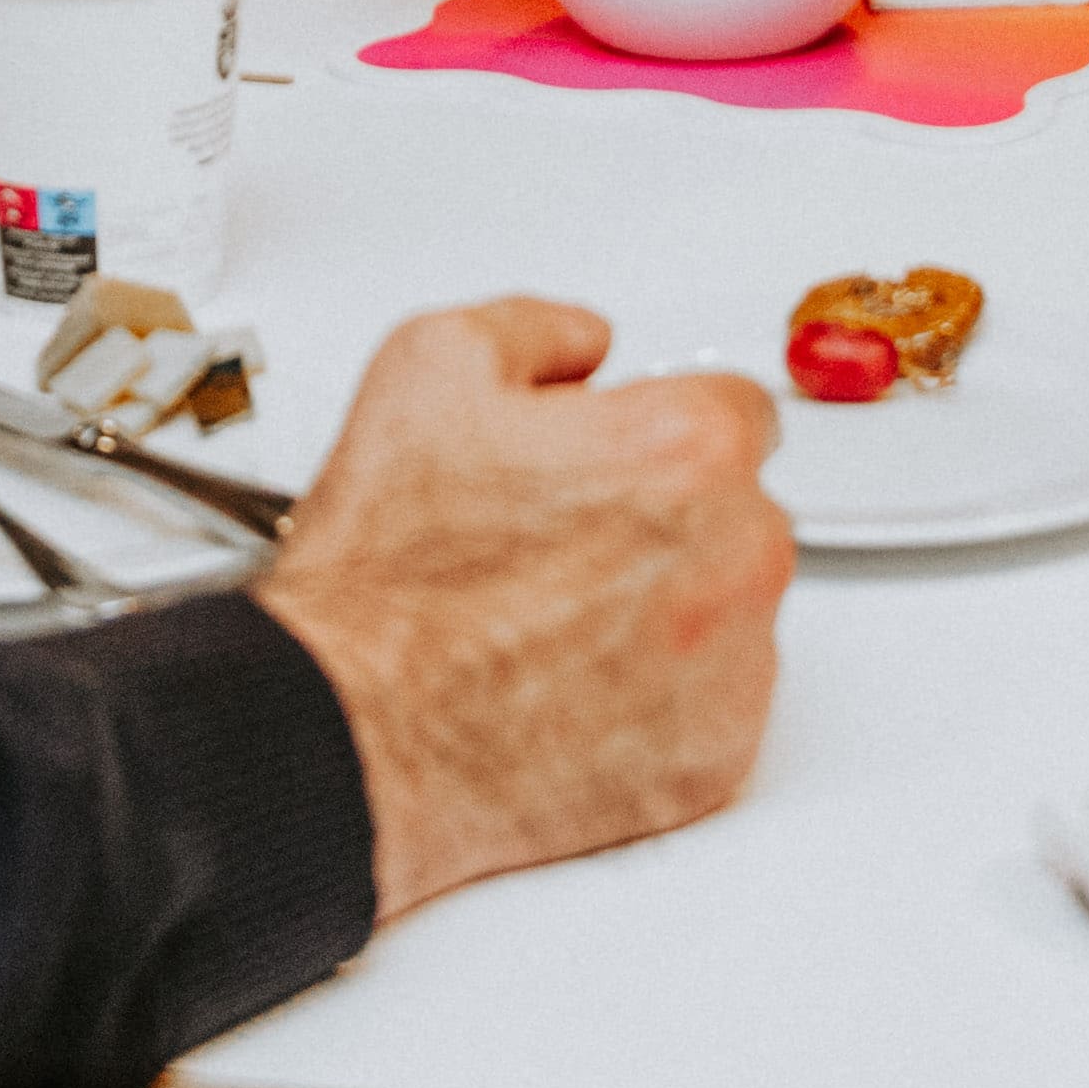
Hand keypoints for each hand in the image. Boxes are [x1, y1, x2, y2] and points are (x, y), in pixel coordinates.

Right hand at [250, 295, 794, 919]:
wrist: (350, 731)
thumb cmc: (388, 575)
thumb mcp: (431, 365)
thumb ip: (541, 328)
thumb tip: (583, 345)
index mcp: (687, 448)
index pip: (735, 409)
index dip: (658, 428)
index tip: (620, 458)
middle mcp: (736, 555)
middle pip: (738, 511)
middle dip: (666, 519)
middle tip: (562, 545)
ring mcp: (733, 667)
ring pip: (729, 612)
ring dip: (671, 610)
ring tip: (553, 624)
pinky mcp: (715, 759)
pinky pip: (715, 707)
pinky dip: (664, 701)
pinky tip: (574, 689)